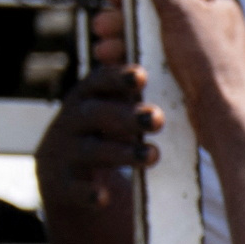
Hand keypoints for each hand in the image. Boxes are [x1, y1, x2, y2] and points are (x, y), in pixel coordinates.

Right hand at [34, 0, 161, 243]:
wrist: (69, 181)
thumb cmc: (108, 134)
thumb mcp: (120, 106)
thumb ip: (142, 86)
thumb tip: (185, 45)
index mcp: (90, 96)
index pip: (101, 80)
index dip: (119, 76)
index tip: (143, 76)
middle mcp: (72, 120)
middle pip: (94, 112)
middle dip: (125, 114)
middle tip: (157, 118)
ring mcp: (63, 152)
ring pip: (89, 150)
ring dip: (120, 151)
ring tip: (153, 156)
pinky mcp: (60, 187)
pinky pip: (72, 190)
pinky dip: (88, 193)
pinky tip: (105, 198)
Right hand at [101, 0, 244, 161]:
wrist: (228, 125)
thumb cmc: (211, 66)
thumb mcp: (176, 9)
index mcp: (216, 1)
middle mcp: (213, 24)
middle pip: (158, 8)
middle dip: (126, 16)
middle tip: (104, 25)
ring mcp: (204, 52)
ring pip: (155, 36)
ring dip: (126, 39)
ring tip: (106, 48)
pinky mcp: (194, 77)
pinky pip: (159, 60)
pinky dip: (138, 60)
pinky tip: (121, 66)